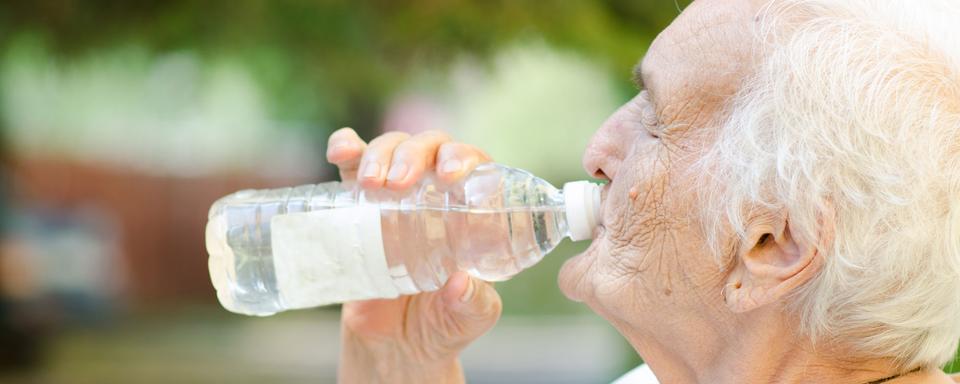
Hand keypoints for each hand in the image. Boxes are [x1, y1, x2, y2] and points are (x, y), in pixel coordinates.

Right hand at [326, 128, 502, 383]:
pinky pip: (352, 166)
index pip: (474, 165)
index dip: (463, 157)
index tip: (449, 175)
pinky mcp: (359, 207)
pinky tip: (342, 151)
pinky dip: (346, 148)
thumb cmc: (441, 328)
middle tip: (399, 182)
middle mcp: (436, 196)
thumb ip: (473, 304)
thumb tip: (461, 282)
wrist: (392, 349)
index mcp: (470, 212)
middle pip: (430, 147)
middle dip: (414, 153)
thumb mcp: (466, 320)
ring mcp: (396, 198)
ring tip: (371, 183)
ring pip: (392, 149)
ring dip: (380, 153)